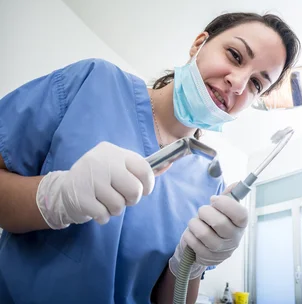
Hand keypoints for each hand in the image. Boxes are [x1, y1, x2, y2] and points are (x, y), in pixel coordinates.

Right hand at [36, 142, 154, 228]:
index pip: (144, 168)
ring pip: (119, 205)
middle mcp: (103, 162)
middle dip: (132, 199)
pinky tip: (96, 208)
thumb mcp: (118, 167)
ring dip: (115, 209)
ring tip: (106, 202)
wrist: (63, 189)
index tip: (145, 190)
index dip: (148, 184)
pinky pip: (104, 215)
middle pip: (134, 190)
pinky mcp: (81, 197)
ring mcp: (90, 179)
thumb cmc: (100, 178)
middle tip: (123, 198)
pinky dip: (103, 216)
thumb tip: (168, 165)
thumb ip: (140, 169)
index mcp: (115, 153)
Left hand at [169, 184, 247, 278]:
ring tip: (196, 221)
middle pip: (219, 223)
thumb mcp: (225, 210)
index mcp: (241, 224)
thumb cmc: (217, 224)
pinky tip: (192, 232)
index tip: (214, 199)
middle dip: (205, 212)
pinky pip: (193, 242)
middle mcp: (234, 239)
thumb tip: (236, 184)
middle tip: (202, 211)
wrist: (208, 249)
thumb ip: (229, 196)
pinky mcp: (207, 258)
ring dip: (195, 223)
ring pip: (203, 233)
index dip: (226, 204)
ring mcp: (221, 250)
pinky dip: (189, 234)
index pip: (240, 214)